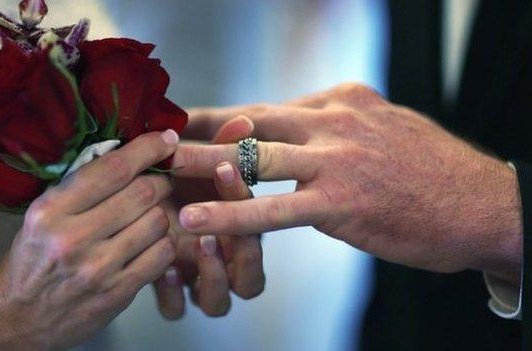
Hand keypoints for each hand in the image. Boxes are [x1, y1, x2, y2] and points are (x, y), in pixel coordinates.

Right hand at [0, 131, 177, 349]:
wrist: (15, 319)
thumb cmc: (31, 261)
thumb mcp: (41, 216)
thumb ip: (80, 188)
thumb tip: (129, 155)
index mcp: (50, 211)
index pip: (112, 169)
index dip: (147, 149)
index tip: (166, 139)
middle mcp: (73, 238)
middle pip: (143, 193)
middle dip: (161, 180)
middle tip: (161, 180)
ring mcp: (98, 269)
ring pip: (157, 222)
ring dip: (162, 213)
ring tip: (151, 214)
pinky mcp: (117, 293)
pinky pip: (163, 255)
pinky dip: (165, 242)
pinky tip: (153, 241)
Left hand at [153, 117, 264, 318]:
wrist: (131, 205)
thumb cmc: (175, 183)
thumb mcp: (196, 165)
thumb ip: (220, 147)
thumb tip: (244, 121)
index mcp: (239, 234)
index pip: (258, 231)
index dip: (246, 204)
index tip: (225, 170)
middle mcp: (224, 265)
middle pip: (250, 281)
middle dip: (241, 255)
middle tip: (222, 225)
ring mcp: (197, 284)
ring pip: (219, 303)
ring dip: (213, 278)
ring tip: (199, 244)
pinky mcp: (170, 295)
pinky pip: (178, 310)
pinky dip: (174, 295)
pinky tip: (164, 268)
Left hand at [173, 83, 522, 282]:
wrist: (484, 203)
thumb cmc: (431, 170)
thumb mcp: (381, 128)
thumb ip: (336, 127)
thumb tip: (297, 131)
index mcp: (340, 100)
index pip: (266, 106)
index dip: (223, 115)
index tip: (188, 121)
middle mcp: (333, 120)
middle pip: (249, 120)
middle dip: (200, 130)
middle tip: (156, 138)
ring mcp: (336, 159)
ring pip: (253, 157)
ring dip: (201, 165)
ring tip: (158, 172)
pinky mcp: (342, 202)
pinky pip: (274, 208)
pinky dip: (230, 213)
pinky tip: (195, 219)